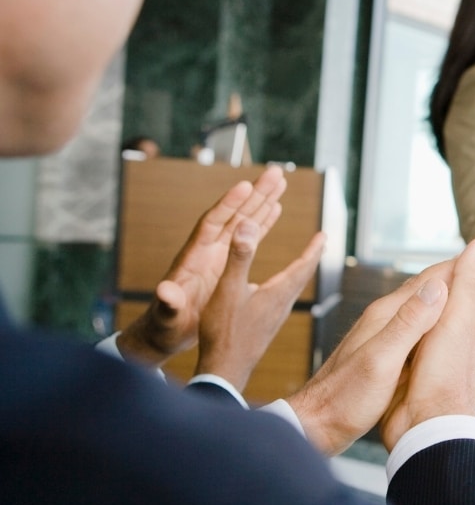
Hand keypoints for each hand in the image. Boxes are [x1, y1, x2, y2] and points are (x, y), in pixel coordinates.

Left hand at [116, 166, 286, 366]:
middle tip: (274, 173)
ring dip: (262, 201)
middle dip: (254, 194)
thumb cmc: (164, 325)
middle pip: (232, 215)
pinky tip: (275, 209)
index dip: (228, 206)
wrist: (166, 331)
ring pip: (243, 221)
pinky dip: (262, 221)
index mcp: (194, 258)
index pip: (212, 225)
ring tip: (280, 182)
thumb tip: (164, 291)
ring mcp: (217, 254)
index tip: (246, 186)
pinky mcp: (225, 262)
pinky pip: (247, 236)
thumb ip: (167, 303)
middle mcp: (206, 250)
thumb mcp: (167, 316)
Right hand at [194, 220, 324, 391]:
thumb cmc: (224, 331)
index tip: (325, 234)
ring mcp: (274, 318)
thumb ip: (239, 256)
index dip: (314, 249)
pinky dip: (284, 286)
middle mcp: (281, 306)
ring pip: (292, 289)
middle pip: (302, 276)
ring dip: (299, 272)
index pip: (303, 266)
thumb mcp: (228, 288)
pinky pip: (280, 300)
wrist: (224, 370)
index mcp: (277, 294)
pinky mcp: (264, 327)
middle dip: (311, 257)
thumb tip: (247, 224)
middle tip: (320, 243)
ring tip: (303, 262)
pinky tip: (275, 291)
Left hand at [286, 239, 474, 455]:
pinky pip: (415, 323)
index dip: (460, 266)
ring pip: (421, 304)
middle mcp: (382, 319)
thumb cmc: (345, 399)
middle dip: (457, 273)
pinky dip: (435, 315)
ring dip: (447, 291)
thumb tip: (437, 288)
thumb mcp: (381, 361)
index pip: (429, 280)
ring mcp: (380, 334)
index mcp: (386, 316)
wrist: (314, 424)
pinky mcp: (380, 351)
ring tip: (471, 285)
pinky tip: (441, 324)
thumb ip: (408, 324)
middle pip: (425, 287)